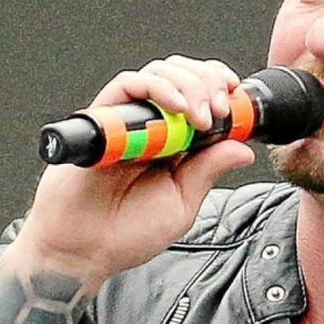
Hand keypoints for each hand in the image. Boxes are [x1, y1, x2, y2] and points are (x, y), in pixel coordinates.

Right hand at [8, 55, 255, 291]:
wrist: (82, 251)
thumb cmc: (125, 233)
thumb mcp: (182, 204)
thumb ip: (208, 172)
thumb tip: (242, 148)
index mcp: (173, 143)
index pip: (199, 94)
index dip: (218, 85)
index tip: (236, 95)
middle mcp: (150, 126)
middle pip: (182, 75)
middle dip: (208, 82)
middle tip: (220, 110)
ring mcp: (126, 121)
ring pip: (159, 72)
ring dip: (188, 84)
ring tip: (200, 116)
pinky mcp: (102, 119)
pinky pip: (127, 85)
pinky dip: (157, 88)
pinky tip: (177, 107)